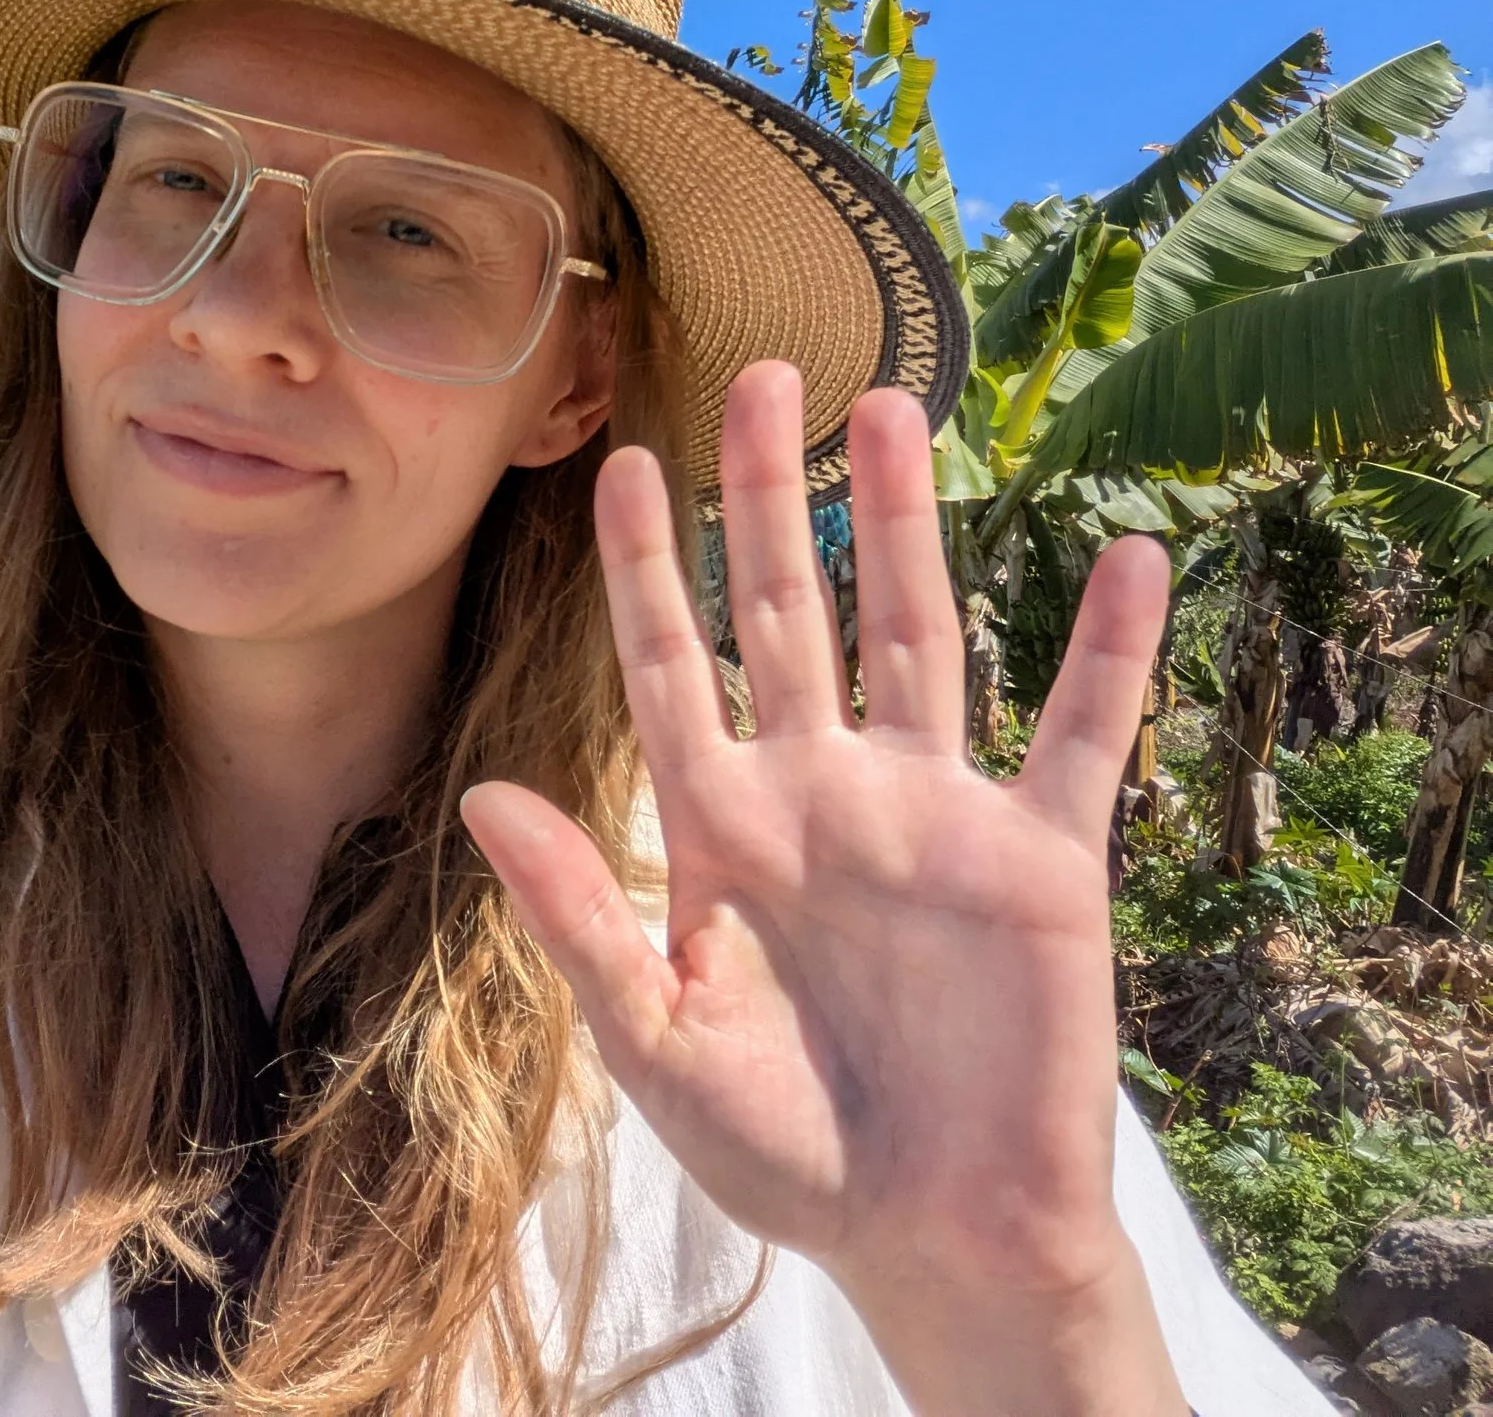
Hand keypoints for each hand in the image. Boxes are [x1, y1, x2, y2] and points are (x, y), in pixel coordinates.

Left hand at [461, 363, 1187, 1416]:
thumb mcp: (656, 1041)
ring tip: (894, 409)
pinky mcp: (1043, 858)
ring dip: (911, 525)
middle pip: (792, 612)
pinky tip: (1131, 559)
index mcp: (723, 828)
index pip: (669, 667)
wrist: (937, 1237)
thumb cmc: (783, 1153)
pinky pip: (1086, 735)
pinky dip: (1112, 654)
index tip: (617, 460)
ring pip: (922, 634)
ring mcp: (936, 814)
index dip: (643, 568)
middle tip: (764, 374)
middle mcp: (826, 793)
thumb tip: (479, 796)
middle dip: (772, 496)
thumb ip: (577, 917)